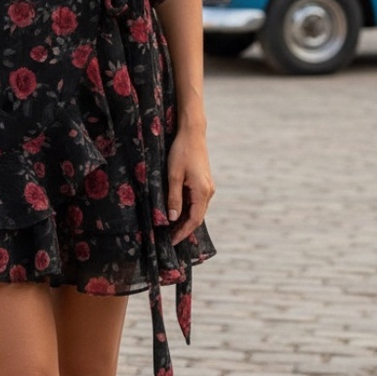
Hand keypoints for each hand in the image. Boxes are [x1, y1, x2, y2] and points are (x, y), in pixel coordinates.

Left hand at [166, 127, 214, 245]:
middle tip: (168, 238)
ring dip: (185, 219)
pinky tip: (176, 211)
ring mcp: (208, 187)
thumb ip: (174, 197)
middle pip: (197, 217)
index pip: (194, 220)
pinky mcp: (204, 182)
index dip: (183, 232)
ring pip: (197, 209)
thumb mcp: (173, 175)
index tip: (171, 242)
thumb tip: (173, 219)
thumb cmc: (181, 151)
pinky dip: (187, 209)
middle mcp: (208, 191)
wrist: (192, 133)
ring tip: (170, 228)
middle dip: (183, 228)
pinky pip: (196, 201)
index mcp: (202, 192)